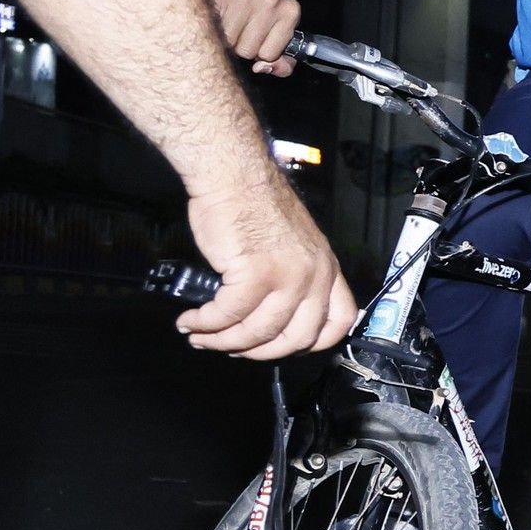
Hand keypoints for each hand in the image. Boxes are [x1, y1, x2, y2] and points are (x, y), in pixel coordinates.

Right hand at [180, 169, 355, 357]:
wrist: (235, 177)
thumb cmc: (255, 205)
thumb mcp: (294, 245)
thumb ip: (294, 278)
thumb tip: (274, 316)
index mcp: (327, 268)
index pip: (338, 322)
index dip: (311, 343)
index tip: (283, 348)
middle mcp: (314, 275)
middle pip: (296, 337)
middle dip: (259, 352)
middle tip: (232, 349)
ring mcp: (289, 276)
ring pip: (259, 331)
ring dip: (224, 340)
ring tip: (202, 336)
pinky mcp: (256, 273)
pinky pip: (229, 314)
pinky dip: (206, 323)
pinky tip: (192, 321)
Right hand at [207, 0, 300, 73]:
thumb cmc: (261, 17)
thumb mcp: (281, 39)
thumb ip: (283, 64)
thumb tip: (261, 68)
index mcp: (290, 11)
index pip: (268, 55)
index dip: (259, 52)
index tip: (258, 39)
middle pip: (246, 50)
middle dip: (241, 46)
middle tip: (242, 29)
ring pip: (226, 42)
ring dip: (224, 38)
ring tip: (229, 22)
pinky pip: (208, 27)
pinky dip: (208, 27)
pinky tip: (216, 17)